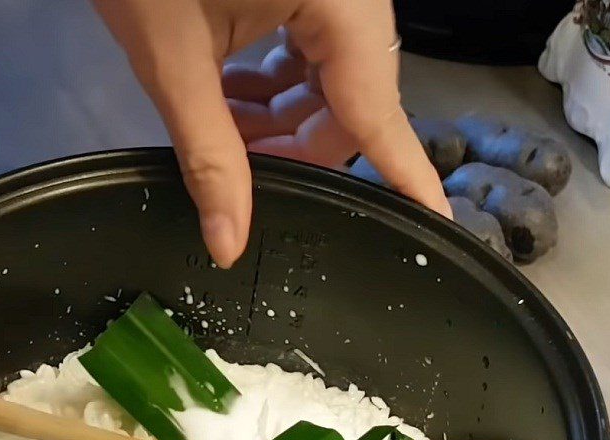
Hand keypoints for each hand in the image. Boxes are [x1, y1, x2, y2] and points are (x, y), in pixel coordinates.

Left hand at [95, 0, 449, 267]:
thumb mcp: (172, 62)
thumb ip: (208, 157)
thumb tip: (227, 245)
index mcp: (340, 2)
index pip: (378, 112)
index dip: (406, 175)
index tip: (437, 220)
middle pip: (349, 102)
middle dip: (297, 147)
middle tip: (243, 173)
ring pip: (327, 80)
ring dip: (280, 119)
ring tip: (223, 130)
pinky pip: (307, 49)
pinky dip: (272, 83)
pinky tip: (230, 95)